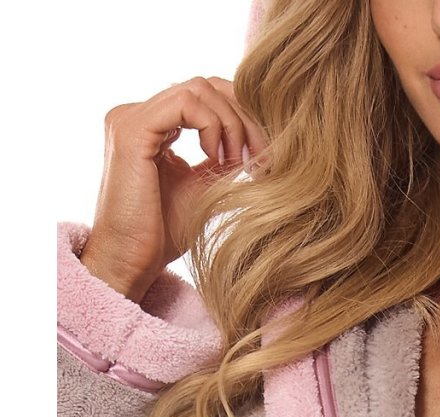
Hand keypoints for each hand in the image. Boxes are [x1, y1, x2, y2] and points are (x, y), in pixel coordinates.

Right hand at [80, 76, 268, 302]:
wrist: (131, 261)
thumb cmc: (163, 234)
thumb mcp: (204, 188)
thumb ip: (223, 158)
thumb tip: (258, 140)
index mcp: (152, 126)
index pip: (205, 98)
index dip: (242, 117)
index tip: (263, 157)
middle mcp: (138, 114)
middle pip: (206, 86)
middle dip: (243, 117)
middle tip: (263, 157)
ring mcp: (131, 117)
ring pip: (199, 90)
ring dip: (231, 123)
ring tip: (237, 164)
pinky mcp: (132, 129)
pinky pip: (186, 103)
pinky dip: (213, 126)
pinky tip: (218, 159)